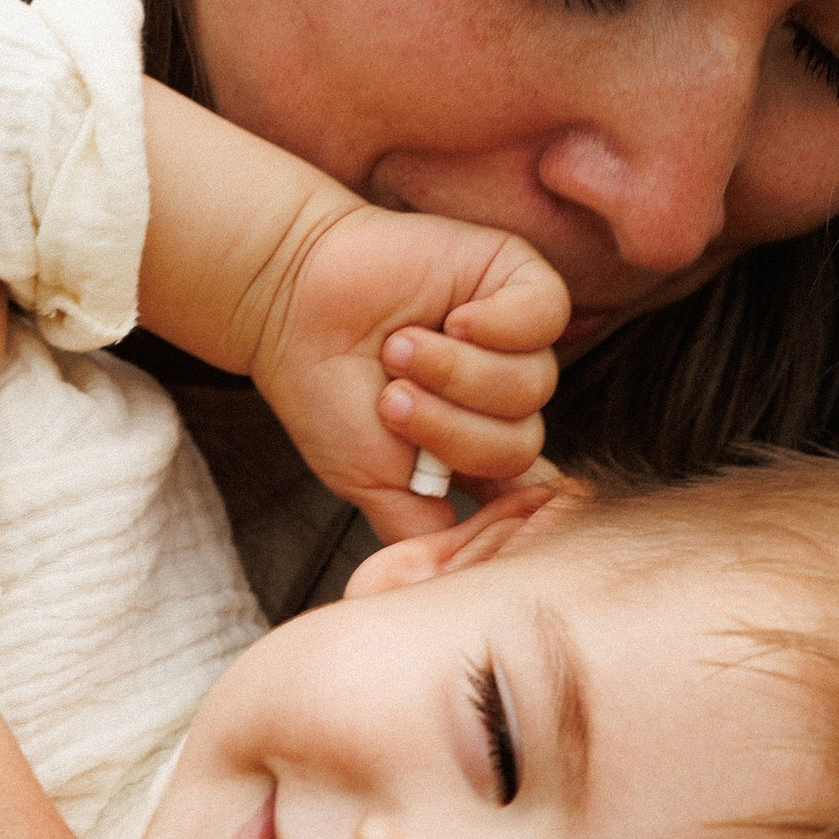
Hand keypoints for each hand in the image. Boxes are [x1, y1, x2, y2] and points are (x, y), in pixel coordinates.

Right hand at [249, 205, 567, 544]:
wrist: (292, 304)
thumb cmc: (325, 392)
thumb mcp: (368, 483)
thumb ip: (420, 529)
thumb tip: (469, 561)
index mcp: (474, 446)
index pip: (525, 489)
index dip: (506, 501)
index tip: (452, 486)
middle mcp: (501, 396)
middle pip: (521, 441)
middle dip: (450, 429)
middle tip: (391, 399)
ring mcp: (514, 337)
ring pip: (532, 383)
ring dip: (457, 373)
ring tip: (399, 350)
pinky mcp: (517, 278)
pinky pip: (547, 315)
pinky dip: (496, 326)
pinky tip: (452, 319)